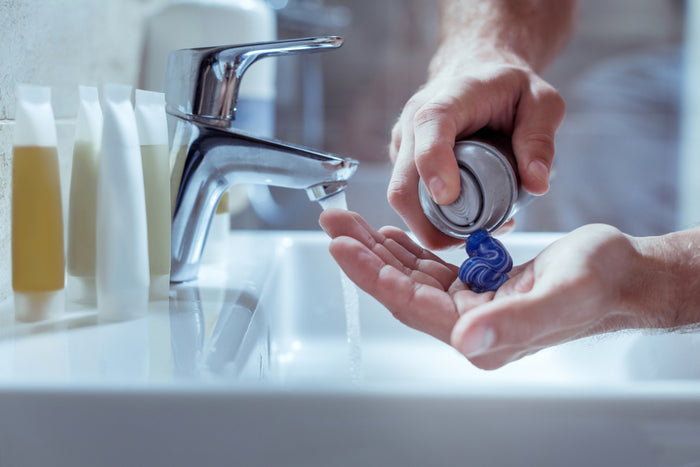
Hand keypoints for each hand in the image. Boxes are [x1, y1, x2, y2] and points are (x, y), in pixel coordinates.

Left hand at [319, 209, 671, 369]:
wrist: (622, 274)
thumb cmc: (600, 283)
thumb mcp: (562, 297)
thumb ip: (515, 322)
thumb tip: (466, 341)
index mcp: (481, 335)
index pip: (410, 303)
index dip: (372, 274)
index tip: (342, 245)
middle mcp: (469, 326)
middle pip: (401, 288)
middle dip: (363, 254)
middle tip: (333, 223)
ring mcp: (470, 307)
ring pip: (411, 276)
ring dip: (379, 248)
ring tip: (349, 222)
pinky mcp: (477, 288)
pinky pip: (431, 269)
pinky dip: (407, 249)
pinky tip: (390, 234)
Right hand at [388, 54, 565, 249]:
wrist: (476, 72)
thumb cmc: (508, 87)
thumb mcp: (541, 102)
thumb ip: (540, 139)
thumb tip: (536, 185)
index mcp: (449, 99)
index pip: (429, 128)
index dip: (433, 165)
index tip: (449, 198)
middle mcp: (414, 122)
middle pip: (402, 183)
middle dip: (430, 224)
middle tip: (475, 238)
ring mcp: (403, 145)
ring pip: (403, 199)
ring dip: (434, 226)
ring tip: (479, 228)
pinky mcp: (403, 164)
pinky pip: (409, 199)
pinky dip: (432, 220)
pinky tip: (465, 218)